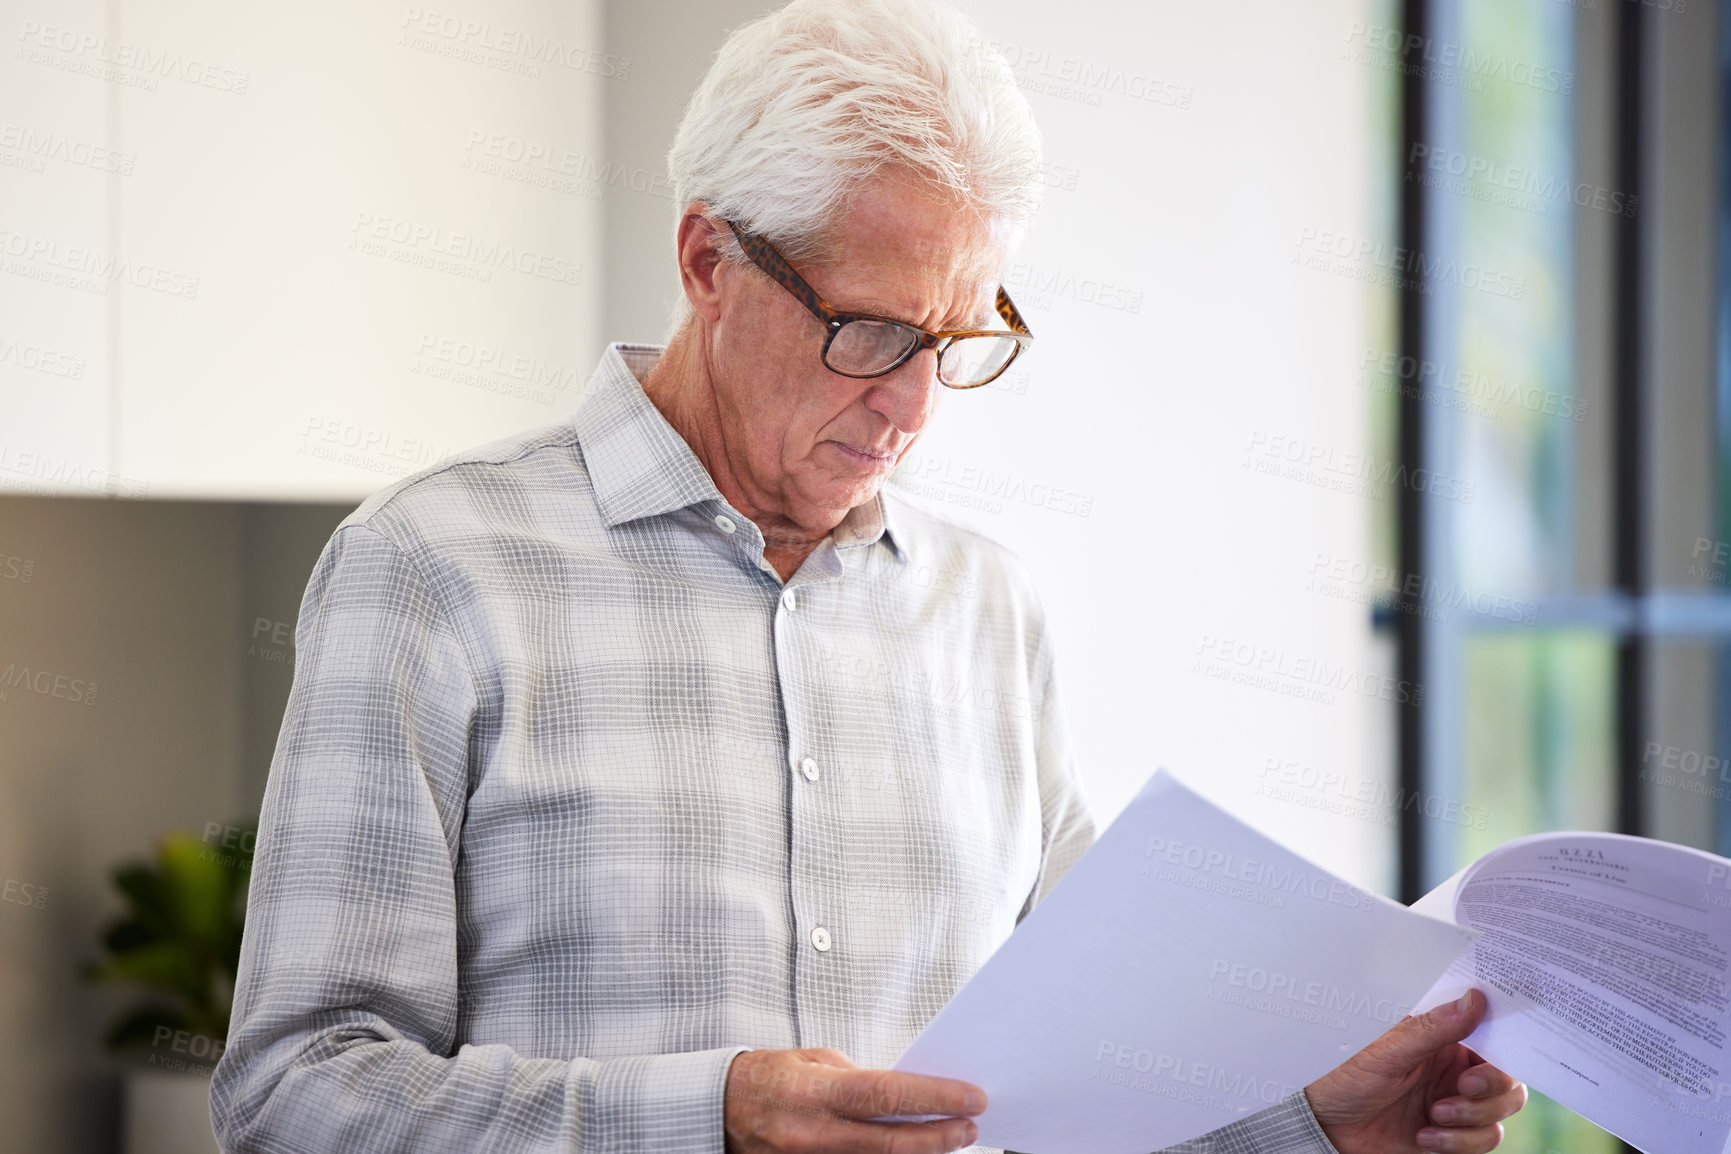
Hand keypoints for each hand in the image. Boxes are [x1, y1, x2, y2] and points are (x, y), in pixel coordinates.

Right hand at [725, 1047, 985, 1152]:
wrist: (717, 1110)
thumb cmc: (766, 1078)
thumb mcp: (812, 1060)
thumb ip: (857, 1079)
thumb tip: (903, 1093)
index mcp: (815, 1091)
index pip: (886, 1095)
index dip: (934, 1097)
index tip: (971, 1097)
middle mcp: (813, 1133)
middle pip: (891, 1143)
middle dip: (939, 1137)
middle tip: (971, 1127)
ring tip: (950, 1142)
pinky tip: (913, 1153)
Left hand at [1306, 989, 1526, 1152]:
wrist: (1328, 1127)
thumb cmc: (1347, 1077)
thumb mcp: (1387, 1050)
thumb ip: (1432, 1028)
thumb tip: (1474, 999)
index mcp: (1443, 1038)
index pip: (1494, 1035)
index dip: (1509, 1043)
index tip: (1502, 1053)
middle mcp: (1456, 1067)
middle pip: (1509, 1078)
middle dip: (1492, 1088)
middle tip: (1462, 1088)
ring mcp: (1458, 1101)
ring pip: (1502, 1111)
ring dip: (1472, 1118)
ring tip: (1433, 1116)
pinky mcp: (1455, 1134)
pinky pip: (1484, 1139)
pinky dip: (1459, 1142)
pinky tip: (1424, 1135)